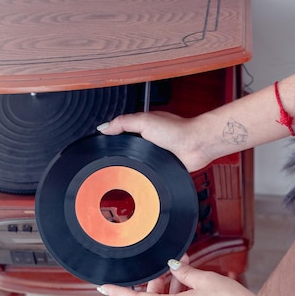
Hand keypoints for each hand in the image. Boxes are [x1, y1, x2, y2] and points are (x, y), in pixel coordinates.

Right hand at [97, 111, 213, 171]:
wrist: (195, 145)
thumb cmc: (177, 130)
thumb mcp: (144, 121)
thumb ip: (123, 122)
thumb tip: (103, 127)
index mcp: (142, 126)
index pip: (120, 131)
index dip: (110, 138)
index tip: (99, 144)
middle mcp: (148, 139)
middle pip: (126, 148)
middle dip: (119, 154)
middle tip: (108, 160)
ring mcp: (154, 153)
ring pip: (136, 161)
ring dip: (132, 165)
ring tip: (122, 169)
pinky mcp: (161, 165)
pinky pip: (147, 170)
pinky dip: (143, 172)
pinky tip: (139, 174)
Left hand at [98, 255, 265, 295]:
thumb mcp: (204, 278)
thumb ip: (182, 270)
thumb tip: (171, 265)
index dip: (118, 293)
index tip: (103, 287)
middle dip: (156, 279)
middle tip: (167, 263)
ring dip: (170, 284)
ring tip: (184, 267)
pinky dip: (179, 292)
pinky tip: (191, 279)